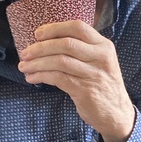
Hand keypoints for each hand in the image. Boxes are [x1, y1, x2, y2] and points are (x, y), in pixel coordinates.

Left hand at [18, 20, 134, 141]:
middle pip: (66, 43)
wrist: (117, 113)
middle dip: (41, 47)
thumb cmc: (102, 85)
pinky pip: (58, 78)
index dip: (55, 28)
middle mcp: (101, 57)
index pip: (78, 27)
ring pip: (60, 61)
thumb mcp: (100, 61)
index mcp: (103, 46)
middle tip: (25, 53)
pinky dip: (41, 76)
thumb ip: (82, 49)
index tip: (38, 33)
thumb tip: (47, 42)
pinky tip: (32, 78)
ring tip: (24, 66)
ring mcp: (94, 74)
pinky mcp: (85, 90)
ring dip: (37, 63)